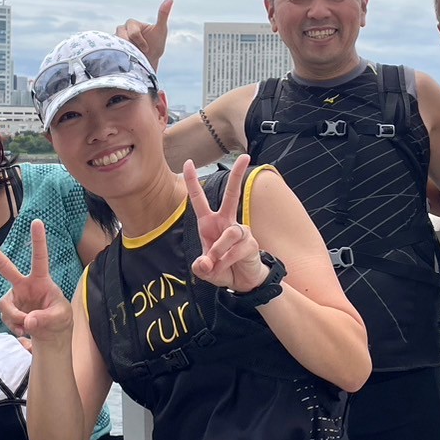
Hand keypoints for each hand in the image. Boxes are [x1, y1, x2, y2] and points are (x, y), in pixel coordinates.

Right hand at [0, 220, 73, 345]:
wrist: (51, 336)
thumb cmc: (59, 320)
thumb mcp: (60, 318)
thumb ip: (46, 318)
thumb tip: (27, 320)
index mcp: (41, 280)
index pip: (40, 258)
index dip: (38, 240)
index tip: (36, 221)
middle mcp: (24, 285)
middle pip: (4, 266)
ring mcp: (14, 298)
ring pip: (4, 304)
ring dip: (15, 317)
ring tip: (28, 327)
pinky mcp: (8, 311)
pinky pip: (6, 319)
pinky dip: (15, 327)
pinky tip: (25, 332)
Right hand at [116, 0, 172, 69]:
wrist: (148, 63)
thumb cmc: (155, 45)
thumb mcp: (161, 30)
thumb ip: (163, 15)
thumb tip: (170, 0)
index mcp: (132, 24)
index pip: (133, 31)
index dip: (140, 41)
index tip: (147, 49)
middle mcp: (122, 30)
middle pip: (121, 36)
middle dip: (132, 47)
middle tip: (139, 53)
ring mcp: (116, 40)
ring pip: (116, 43)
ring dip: (125, 51)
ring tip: (133, 56)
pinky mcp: (113, 49)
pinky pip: (111, 51)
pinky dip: (118, 56)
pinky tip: (125, 59)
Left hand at [185, 155, 270, 291]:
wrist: (243, 282)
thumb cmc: (222, 269)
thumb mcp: (205, 270)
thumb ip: (201, 266)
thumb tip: (206, 262)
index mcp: (210, 223)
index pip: (199, 199)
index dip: (193, 181)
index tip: (189, 162)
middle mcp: (226, 222)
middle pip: (232, 194)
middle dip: (238, 175)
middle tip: (245, 157)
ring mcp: (240, 231)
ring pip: (229, 233)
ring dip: (218, 251)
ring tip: (215, 264)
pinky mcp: (251, 243)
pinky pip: (235, 249)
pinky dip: (226, 261)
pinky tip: (225, 268)